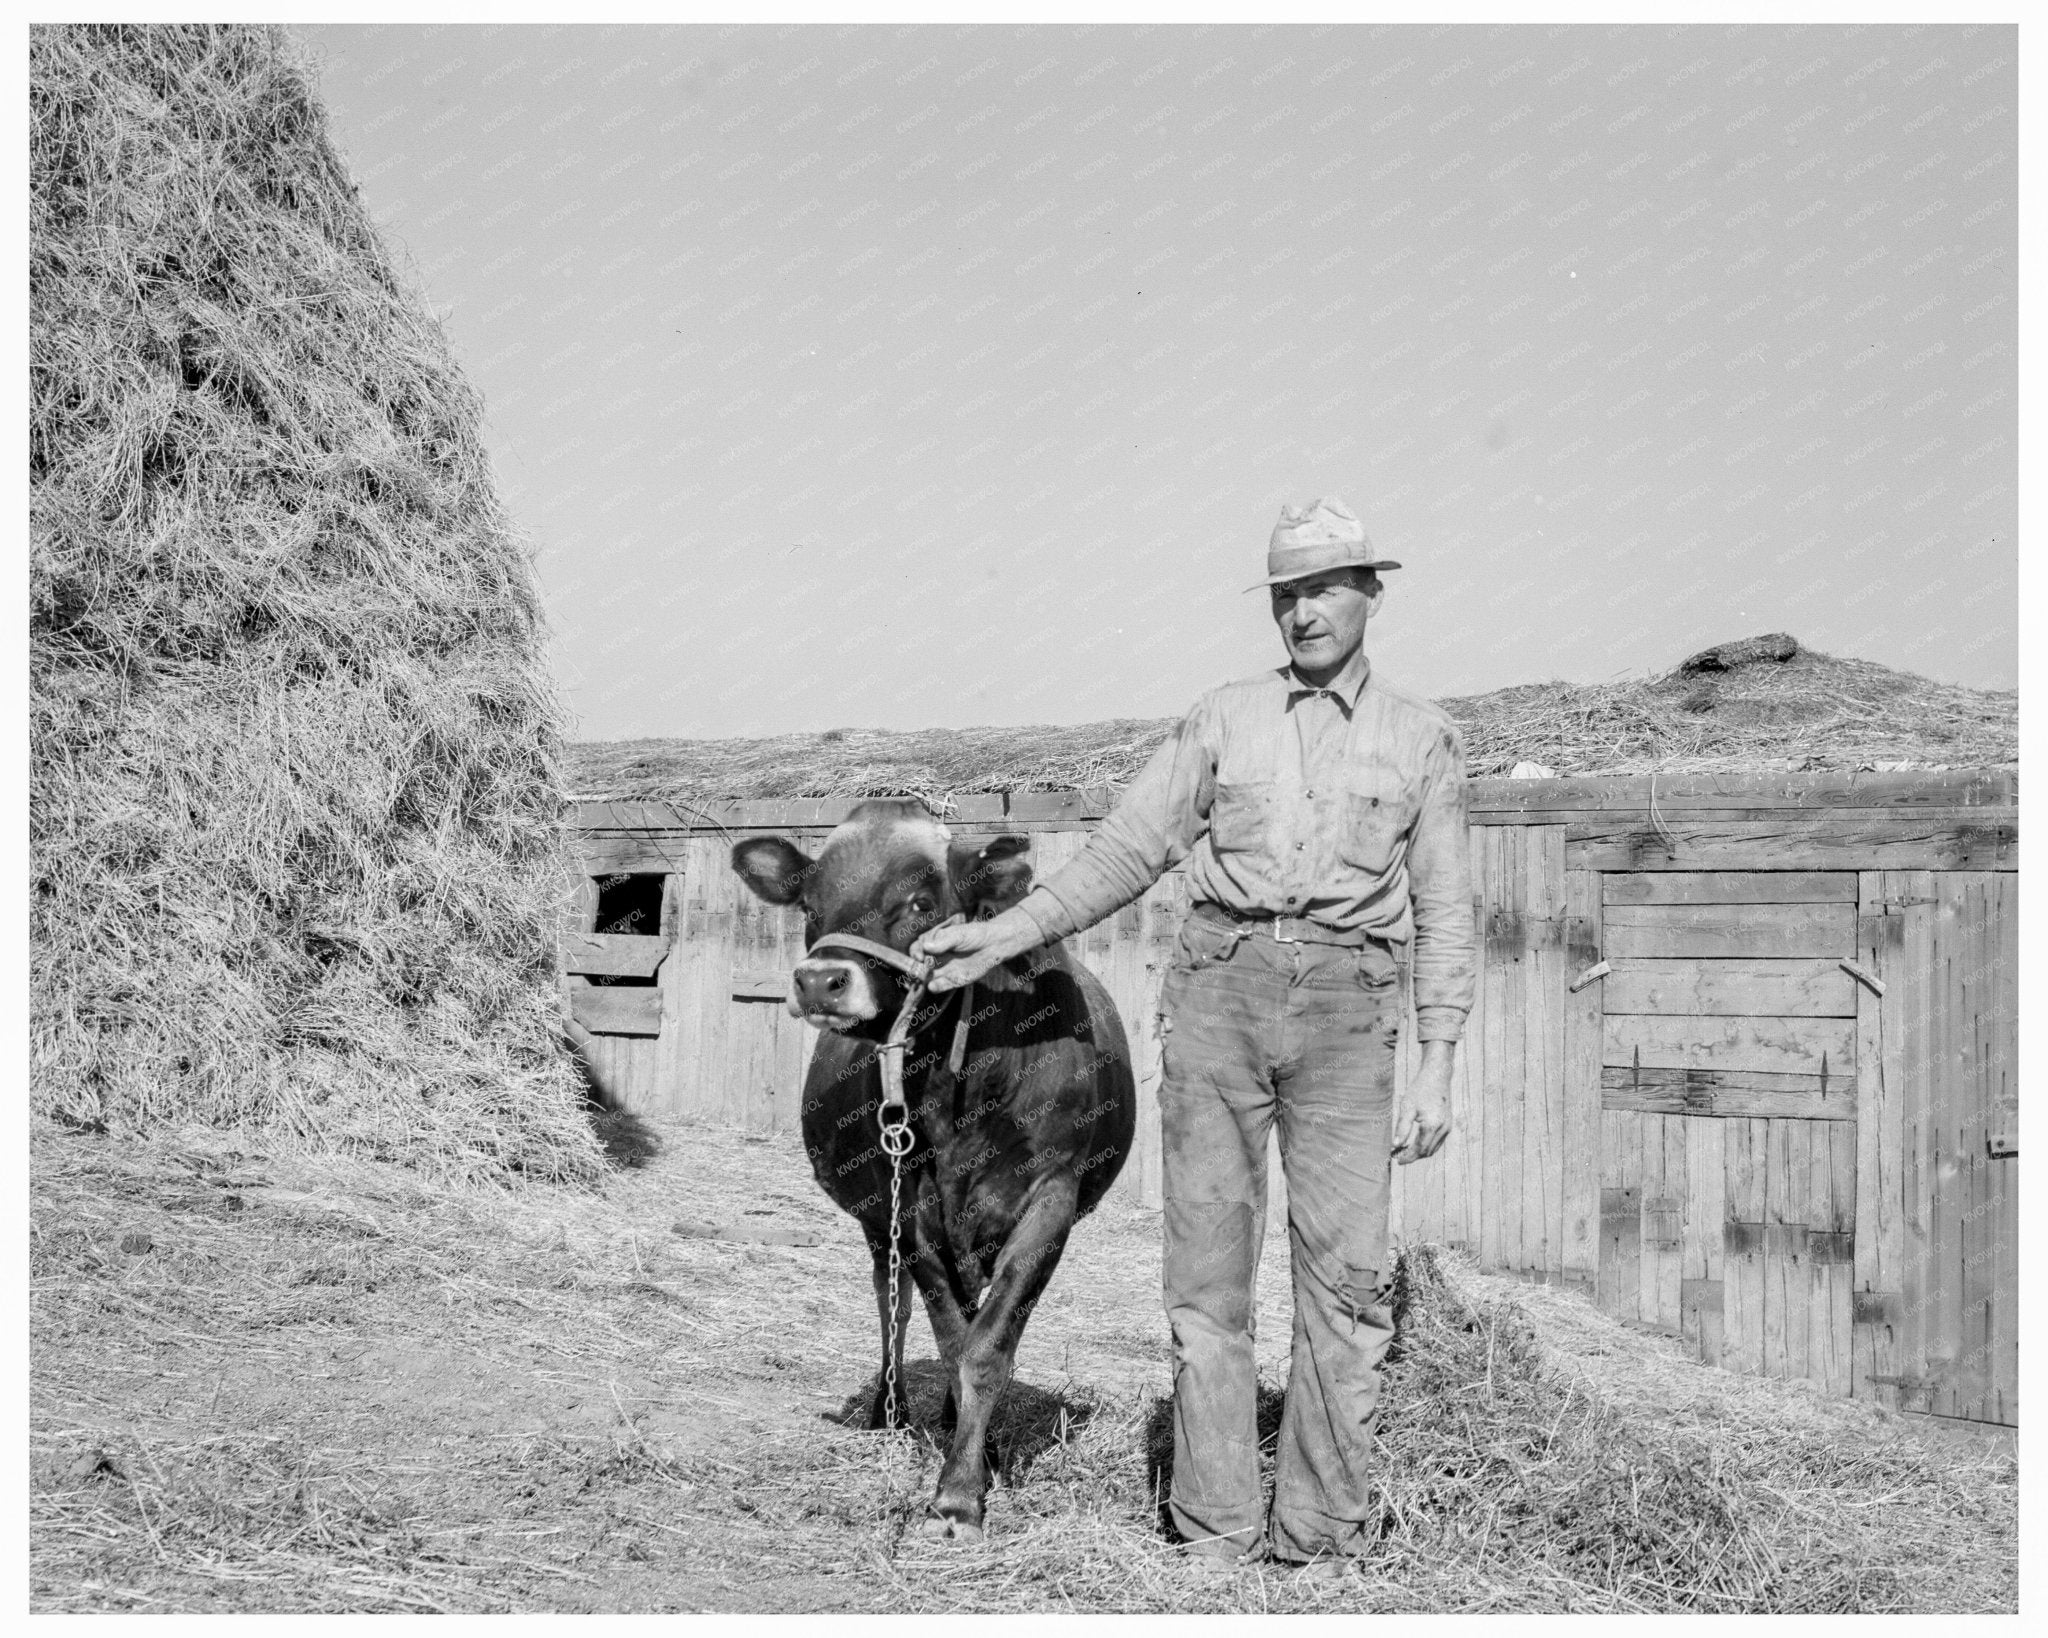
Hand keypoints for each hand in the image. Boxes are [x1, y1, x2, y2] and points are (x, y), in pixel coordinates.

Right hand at [913, 907, 1042, 991]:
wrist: (994, 945)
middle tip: (916, 971)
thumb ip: (943, 942)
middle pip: (918, 965)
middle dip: (914, 969)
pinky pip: (940, 986)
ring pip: (926, 977)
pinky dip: (935, 987)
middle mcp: (936, 957)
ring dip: (922, 980)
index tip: (919, 956)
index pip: (917, 948)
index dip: (915, 953)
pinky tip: (932, 986)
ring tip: (923, 980)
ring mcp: (943, 969)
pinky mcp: (953, 980)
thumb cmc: (974, 935)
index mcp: (934, 943)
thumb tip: (925, 946)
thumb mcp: (958, 935)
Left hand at [1392, 1040, 1454, 1163]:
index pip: (1419, 1149)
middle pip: (1427, 1152)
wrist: (1436, 1077)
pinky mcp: (1448, 1125)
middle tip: (1397, 1156)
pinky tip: (1414, 1142)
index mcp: (1432, 1126)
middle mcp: (1443, 1129)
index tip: (1396, 1159)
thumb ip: (1402, 1127)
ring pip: (1433, 1149)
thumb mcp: (1407, 1107)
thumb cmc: (1419, 1090)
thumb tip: (1395, 1145)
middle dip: (1412, 1156)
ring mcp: (1448, 1128)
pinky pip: (1437, 1142)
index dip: (1407, 1156)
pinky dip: (1426, 1146)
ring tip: (1404, 1150)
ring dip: (1419, 1152)